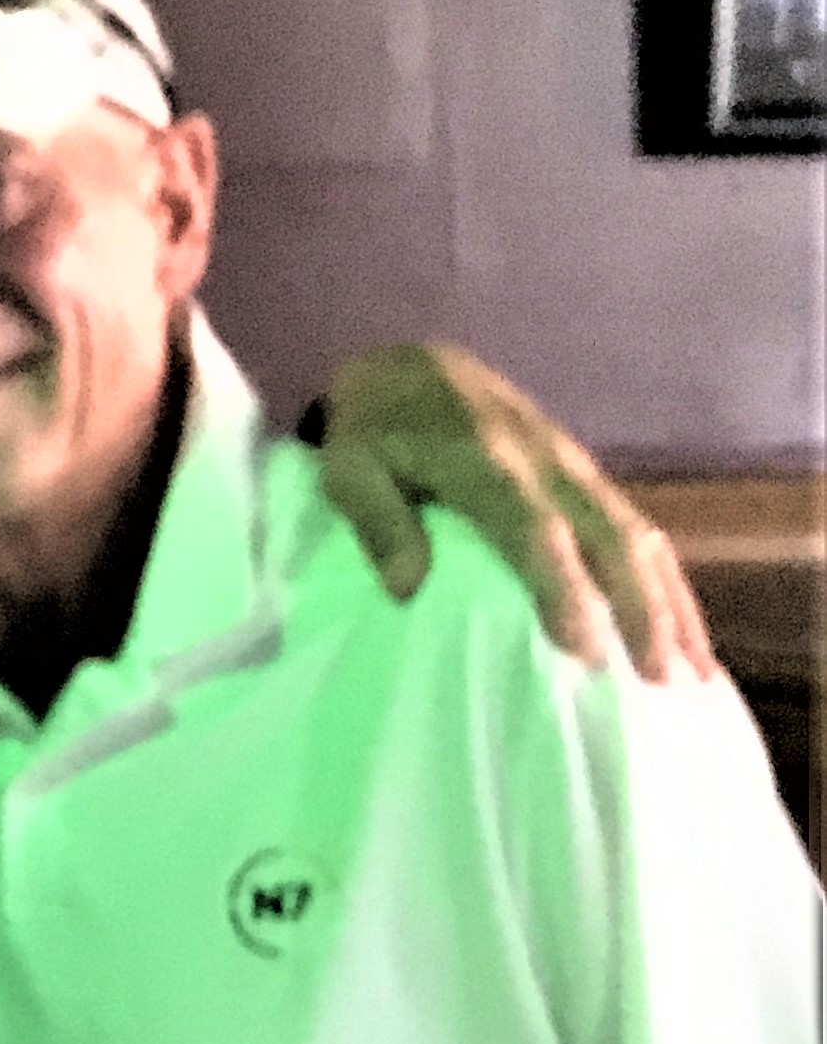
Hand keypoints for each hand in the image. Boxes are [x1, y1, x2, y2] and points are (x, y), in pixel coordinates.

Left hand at [314, 343, 716, 681]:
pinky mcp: (585, 472)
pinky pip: (636, 526)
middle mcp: (545, 462)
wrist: (408, 365)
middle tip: (656, 678)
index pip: (534, 530)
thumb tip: (408, 587)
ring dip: (670, 600)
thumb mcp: (348, 466)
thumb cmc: (373, 426)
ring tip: (694, 670)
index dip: (563, 587)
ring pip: (638, 533)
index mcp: (484, 460)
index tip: (583, 648)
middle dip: (640, 607)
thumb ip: (377, 520)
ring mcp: (574, 465)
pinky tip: (683, 629)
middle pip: (609, 536)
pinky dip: (665, 579)